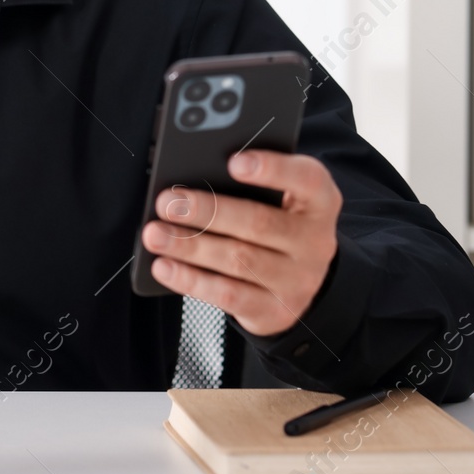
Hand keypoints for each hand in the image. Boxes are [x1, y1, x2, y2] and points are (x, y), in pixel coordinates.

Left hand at [143, 150, 341, 335]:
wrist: (303, 285)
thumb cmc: (279, 226)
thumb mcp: (282, 200)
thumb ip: (254, 184)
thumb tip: (195, 173)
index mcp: (319, 202)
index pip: (307, 179)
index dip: (273, 169)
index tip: (233, 161)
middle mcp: (314, 241)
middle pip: (259, 222)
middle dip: (207, 211)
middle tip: (167, 202)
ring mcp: (297, 281)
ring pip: (238, 260)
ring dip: (190, 246)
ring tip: (155, 234)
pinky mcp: (273, 311)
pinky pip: (228, 296)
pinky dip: (191, 280)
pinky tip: (164, 267)